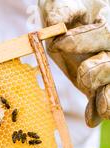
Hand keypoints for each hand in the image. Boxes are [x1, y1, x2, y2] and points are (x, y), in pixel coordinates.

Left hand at [39, 0, 109, 126]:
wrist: (59, 24)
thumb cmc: (64, 8)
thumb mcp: (62, 4)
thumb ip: (64, 9)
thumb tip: (64, 20)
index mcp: (108, 23)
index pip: (106, 33)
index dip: (85, 40)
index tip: (60, 44)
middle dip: (99, 71)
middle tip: (83, 75)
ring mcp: (105, 68)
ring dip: (108, 98)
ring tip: (104, 110)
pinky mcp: (95, 86)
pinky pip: (99, 99)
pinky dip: (96, 110)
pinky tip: (92, 119)